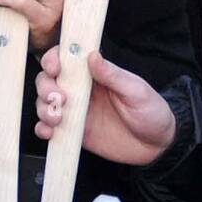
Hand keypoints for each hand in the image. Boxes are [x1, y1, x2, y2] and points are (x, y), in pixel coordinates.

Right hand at [35, 46, 176, 164]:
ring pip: (45, 104)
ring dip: (43, 109)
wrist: (158, 146)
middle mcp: (81, 90)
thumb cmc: (152, 111)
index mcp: (95, 74)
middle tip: (59, 99)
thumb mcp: (136, 90)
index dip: (54, 59)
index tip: (55, 68)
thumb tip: (93, 56)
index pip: (66, 59)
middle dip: (46, 87)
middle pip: (49, 81)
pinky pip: (51, 128)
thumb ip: (113, 75)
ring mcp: (76, 111)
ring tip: (57, 118)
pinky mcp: (75, 132)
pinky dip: (43, 129)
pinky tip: (49, 133)